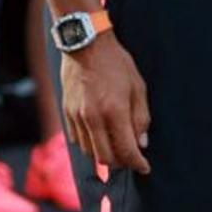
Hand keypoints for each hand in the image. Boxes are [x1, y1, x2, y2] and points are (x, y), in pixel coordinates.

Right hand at [61, 32, 150, 173]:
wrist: (85, 44)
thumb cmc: (116, 63)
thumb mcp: (138, 87)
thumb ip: (141, 118)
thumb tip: (141, 143)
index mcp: (114, 111)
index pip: (126, 150)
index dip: (137, 163)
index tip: (144, 167)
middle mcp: (93, 118)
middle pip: (106, 159)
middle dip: (121, 163)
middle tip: (131, 158)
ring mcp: (77, 116)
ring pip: (90, 152)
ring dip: (105, 155)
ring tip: (116, 146)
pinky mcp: (66, 112)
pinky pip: (78, 140)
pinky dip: (90, 144)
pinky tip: (100, 136)